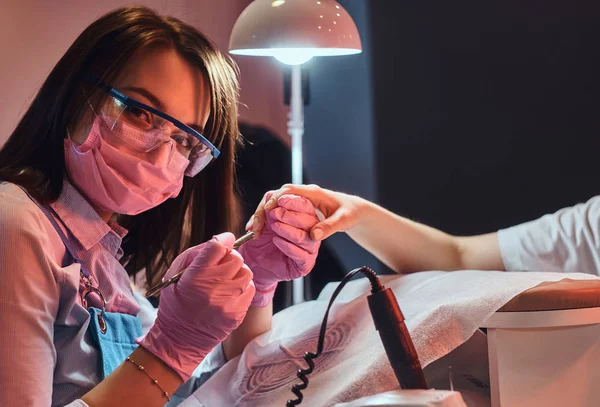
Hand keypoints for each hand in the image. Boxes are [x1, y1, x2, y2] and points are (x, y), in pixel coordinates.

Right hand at [138, 233, 254, 380]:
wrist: (179, 341)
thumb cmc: (176, 304)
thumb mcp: (175, 275)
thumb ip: (196, 254)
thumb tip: (221, 241)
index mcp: (196, 276)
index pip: (219, 246)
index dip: (223, 239)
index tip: (223, 241)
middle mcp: (214, 288)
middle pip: (236, 258)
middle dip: (229, 257)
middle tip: (221, 265)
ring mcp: (228, 303)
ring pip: (246, 272)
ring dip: (237, 272)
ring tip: (226, 280)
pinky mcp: (237, 314)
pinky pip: (250, 289)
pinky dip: (242, 287)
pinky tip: (230, 292)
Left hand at [240, 194, 319, 306]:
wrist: (255, 262)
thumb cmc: (262, 240)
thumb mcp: (262, 220)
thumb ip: (267, 209)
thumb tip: (272, 200)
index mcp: (304, 218)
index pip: (306, 206)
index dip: (294, 202)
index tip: (281, 200)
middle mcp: (310, 233)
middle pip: (309, 221)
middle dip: (290, 215)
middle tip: (275, 213)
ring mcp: (309, 249)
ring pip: (306, 238)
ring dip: (288, 230)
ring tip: (274, 227)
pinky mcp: (305, 265)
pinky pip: (301, 255)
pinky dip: (288, 246)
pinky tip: (277, 241)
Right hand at [249, 184, 366, 240]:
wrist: (352, 210)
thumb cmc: (349, 213)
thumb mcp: (344, 220)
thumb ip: (330, 227)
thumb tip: (313, 236)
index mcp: (312, 192)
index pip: (289, 190)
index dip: (276, 198)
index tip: (267, 210)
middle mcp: (301, 195)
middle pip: (276, 196)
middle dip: (263, 209)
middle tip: (255, 225)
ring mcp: (296, 202)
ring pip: (273, 204)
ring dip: (261, 215)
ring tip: (252, 229)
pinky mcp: (294, 209)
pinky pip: (276, 212)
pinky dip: (266, 220)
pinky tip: (257, 231)